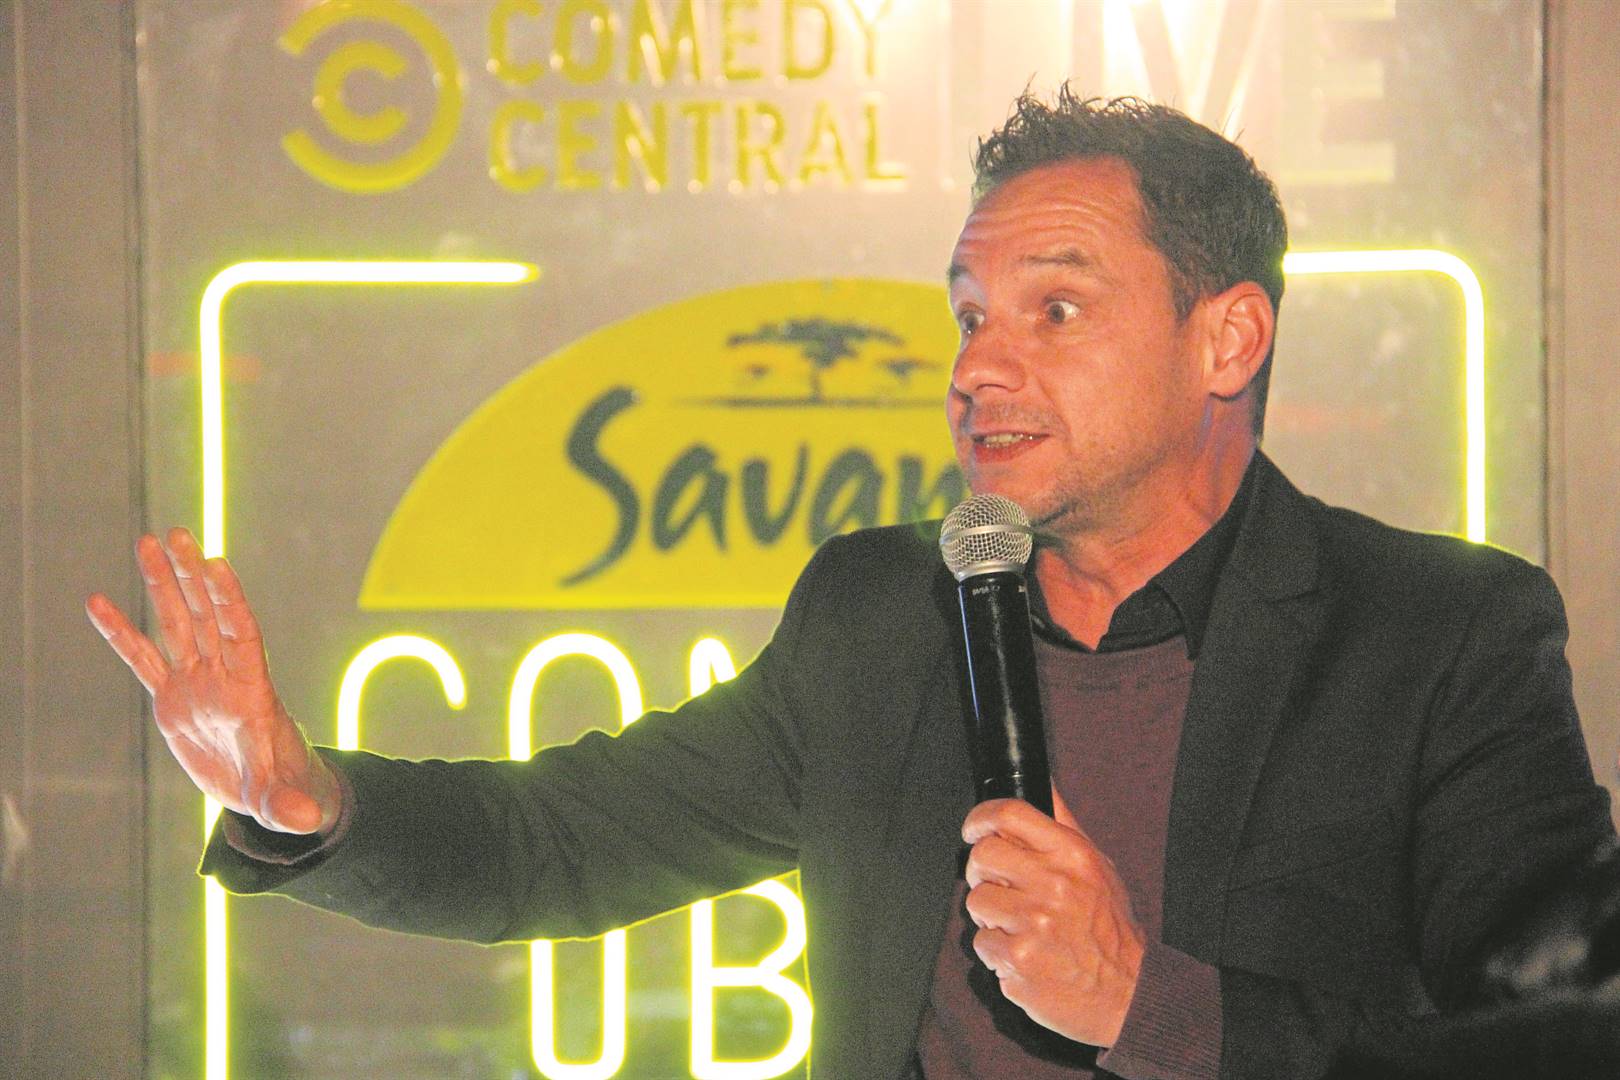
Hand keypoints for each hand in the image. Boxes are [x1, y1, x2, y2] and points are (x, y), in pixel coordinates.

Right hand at [86, 527, 340, 834]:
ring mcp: (197, 685)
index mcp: (251, 692)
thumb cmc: (284, 790)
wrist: (269, 791)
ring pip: (177, 625)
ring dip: (164, 585)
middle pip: (206, 617)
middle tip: (177, 533)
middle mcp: (223, 677)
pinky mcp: (173, 701)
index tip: (215, 564)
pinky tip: (99, 603)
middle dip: (192, 577)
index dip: (228, 602)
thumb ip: (291, 807)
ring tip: (147, 542)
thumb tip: (308, 821)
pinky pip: (143, 659)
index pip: (240, 636)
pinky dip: (121, 633)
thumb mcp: (286, 802)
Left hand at [961, 791, 1145, 1045]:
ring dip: (990, 915)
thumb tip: (1042, 784)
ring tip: (1020, 926)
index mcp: (1072, 856)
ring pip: (976, 901)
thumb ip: (1063, 826)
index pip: (1009, 814)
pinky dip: (996, 951)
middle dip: (982, 870)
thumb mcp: (1098, 867)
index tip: (974, 828)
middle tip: (999, 885)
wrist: (1128, 993)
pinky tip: (1024, 953)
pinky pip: (981, 943)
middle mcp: (1053, 886)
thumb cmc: (1110, 930)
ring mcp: (1034, 924)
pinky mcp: (1018, 960)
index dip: (980, 817)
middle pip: (982, 855)